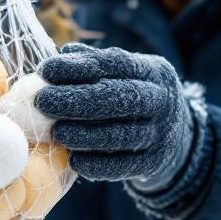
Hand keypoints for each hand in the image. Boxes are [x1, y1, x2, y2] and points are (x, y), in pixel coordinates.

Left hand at [34, 44, 196, 186]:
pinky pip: (125, 166)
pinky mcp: (155, 162)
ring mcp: (162, 132)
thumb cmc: (137, 99)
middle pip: (120, 98)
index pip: (116, 63)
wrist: (177, 139)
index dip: (79, 66)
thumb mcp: (127, 75)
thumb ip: (95, 64)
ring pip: (123, 134)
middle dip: (77, 99)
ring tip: (56, 133)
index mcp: (152, 70)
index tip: (46, 70)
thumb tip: (61, 54)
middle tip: (43, 102)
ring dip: (85, 134)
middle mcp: (161, 99)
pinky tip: (74, 161)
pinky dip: (98, 165)